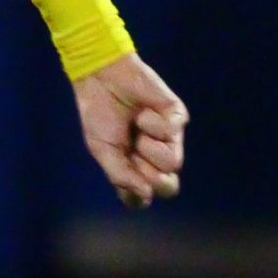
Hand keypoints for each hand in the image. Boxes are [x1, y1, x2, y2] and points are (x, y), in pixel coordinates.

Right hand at [73, 53, 186, 208]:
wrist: (102, 79)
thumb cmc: (100, 114)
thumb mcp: (103, 151)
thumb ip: (122, 176)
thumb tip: (147, 195)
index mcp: (136, 169)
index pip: (145, 198)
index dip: (135, 193)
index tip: (124, 177)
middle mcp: (156, 158)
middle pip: (168, 187)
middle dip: (149, 174)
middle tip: (133, 152)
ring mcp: (169, 139)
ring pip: (172, 162)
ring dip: (148, 146)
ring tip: (136, 127)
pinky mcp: (177, 117)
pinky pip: (172, 133)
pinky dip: (152, 123)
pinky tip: (143, 111)